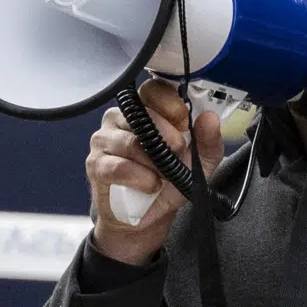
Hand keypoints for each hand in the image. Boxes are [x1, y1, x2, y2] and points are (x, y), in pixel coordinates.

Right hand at [86, 77, 223, 264]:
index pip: (152, 89)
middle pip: (142, 113)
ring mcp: (104, 140)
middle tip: (178, 152)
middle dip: (167, 134)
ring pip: (130, 142)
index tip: (184, 120)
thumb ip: (208, 141)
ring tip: (164, 176)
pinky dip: (139, 178)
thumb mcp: (199, 163)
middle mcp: (121, 120)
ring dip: (154, 162)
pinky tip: (150, 185)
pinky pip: (118, 166)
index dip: (169, 102)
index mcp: (146, 111)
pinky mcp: (96, 165)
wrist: (149, 217)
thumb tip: (210, 118)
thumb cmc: (169, 183)